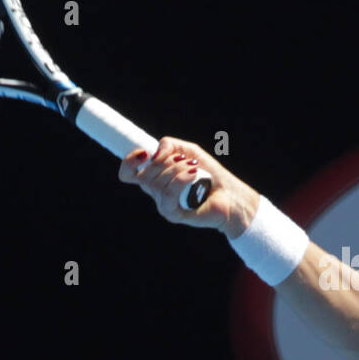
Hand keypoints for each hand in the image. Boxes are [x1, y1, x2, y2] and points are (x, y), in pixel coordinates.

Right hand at [118, 138, 244, 233]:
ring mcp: (163, 204)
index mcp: (155, 177)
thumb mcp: (187, 151)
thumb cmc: (210, 173)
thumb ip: (168, 145)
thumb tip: (152, 155)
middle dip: (167, 162)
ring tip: (196, 170)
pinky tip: (195, 174)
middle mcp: (155, 192)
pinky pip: (167, 194)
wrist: (230, 194)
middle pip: (144, 175)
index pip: (128, 173)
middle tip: (188, 161)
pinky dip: (181, 179)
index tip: (145, 154)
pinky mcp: (173, 214)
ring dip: (178, 169)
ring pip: (156, 183)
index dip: (129, 162)